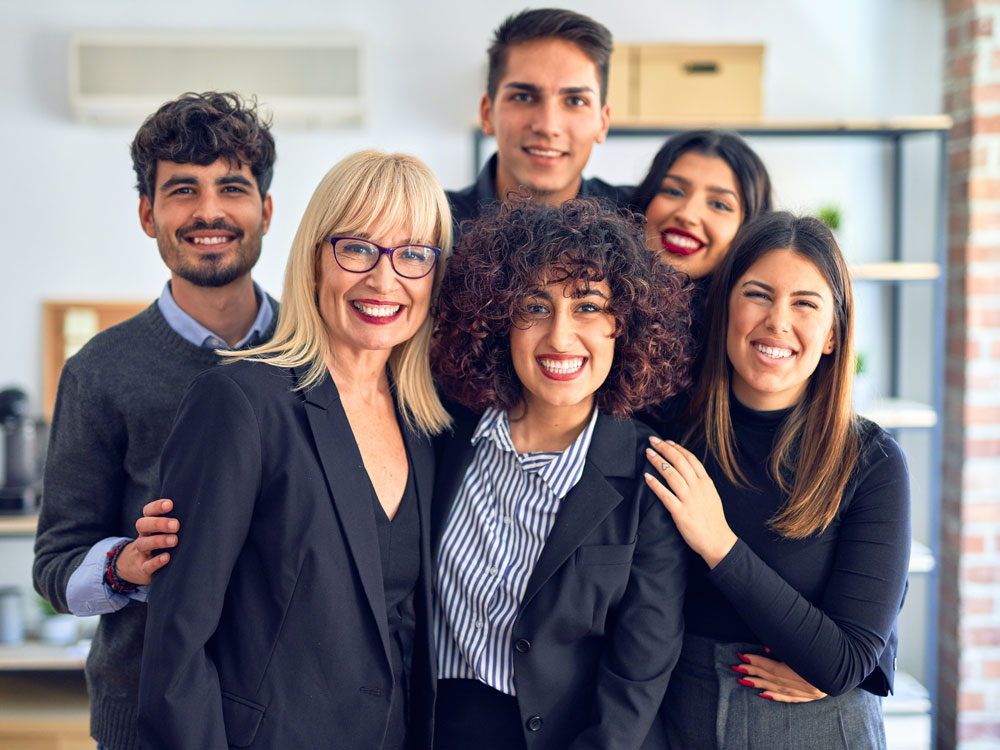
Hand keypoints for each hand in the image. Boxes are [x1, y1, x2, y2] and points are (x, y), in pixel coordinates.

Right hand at [115, 499, 178, 584]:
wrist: (135, 567)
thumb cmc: (157, 544)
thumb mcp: (161, 532)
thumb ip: (173, 523)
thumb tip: (198, 513)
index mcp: (148, 525)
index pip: (148, 512)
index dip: (157, 507)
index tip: (170, 504)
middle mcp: (143, 536)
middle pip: (143, 525)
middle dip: (159, 523)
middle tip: (175, 525)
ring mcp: (141, 552)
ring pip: (143, 544)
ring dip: (159, 541)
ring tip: (174, 540)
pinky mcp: (143, 568)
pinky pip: (147, 565)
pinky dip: (157, 561)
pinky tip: (167, 558)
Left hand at [643, 437, 736, 567]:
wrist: (718, 541)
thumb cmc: (713, 519)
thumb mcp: (711, 495)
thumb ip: (700, 482)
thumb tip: (688, 470)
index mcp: (705, 482)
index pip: (690, 459)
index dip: (677, 448)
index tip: (666, 441)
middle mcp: (697, 487)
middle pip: (679, 461)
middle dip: (664, 448)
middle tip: (652, 440)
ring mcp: (689, 499)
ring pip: (671, 474)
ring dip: (657, 461)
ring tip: (647, 453)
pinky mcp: (680, 512)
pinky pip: (665, 495)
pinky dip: (655, 484)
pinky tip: (646, 476)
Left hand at [732, 650, 826, 702]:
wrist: (856, 658)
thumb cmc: (829, 643)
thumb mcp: (807, 642)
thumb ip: (786, 646)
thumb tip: (765, 649)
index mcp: (809, 670)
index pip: (776, 667)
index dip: (757, 662)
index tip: (742, 656)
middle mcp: (810, 684)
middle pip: (776, 678)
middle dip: (754, 672)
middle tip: (737, 668)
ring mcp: (812, 692)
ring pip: (781, 689)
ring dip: (760, 684)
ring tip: (743, 680)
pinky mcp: (813, 695)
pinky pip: (792, 698)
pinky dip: (776, 695)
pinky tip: (763, 694)